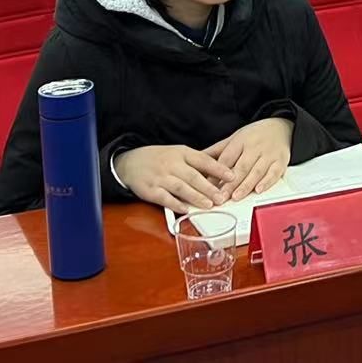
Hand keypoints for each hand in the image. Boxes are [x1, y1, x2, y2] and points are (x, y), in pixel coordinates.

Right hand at [112, 144, 236, 211]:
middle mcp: (171, 164)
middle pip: (193, 175)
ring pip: (180, 187)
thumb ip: (196, 162)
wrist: (129, 162)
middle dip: (209, 187)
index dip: (218, 168)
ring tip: (209, 205)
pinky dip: (175, 204)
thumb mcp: (178, 153)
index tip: (232, 176)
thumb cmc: (159, 159)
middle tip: (222, 197)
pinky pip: (164, 198)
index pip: (203, 159)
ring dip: (195, 196)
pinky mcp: (150, 190)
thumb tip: (220, 171)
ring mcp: (160, 177)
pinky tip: (185, 209)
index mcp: (181, 153)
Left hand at [204, 116, 293, 202]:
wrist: (280, 127)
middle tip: (221, 197)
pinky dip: (266, 182)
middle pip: (241, 167)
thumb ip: (217, 151)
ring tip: (236, 197)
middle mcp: (255, 147)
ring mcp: (268, 154)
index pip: (227, 158)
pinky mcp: (280, 162)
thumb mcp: (234, 138)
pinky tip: (258, 190)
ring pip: (256, 171)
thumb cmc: (255, 135)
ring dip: (246, 185)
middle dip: (230, 184)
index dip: (217, 173)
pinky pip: (274, 173)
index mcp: (241, 141)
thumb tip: (196, 160)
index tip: (208, 186)